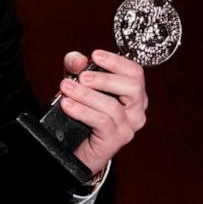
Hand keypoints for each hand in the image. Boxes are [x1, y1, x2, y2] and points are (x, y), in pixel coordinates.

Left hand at [57, 49, 147, 176]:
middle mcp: (136, 110)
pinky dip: (82, 111)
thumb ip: (76, 67)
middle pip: (132, 87)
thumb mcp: (78, 83)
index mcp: (134, 94)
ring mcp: (128, 127)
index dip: (116, 61)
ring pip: (112, 106)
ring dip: (86, 95)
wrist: (79, 148)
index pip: (135, 73)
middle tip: (82, 76)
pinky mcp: (115, 139)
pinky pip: (101, 122)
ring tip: (66, 88)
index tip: (95, 55)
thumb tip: (78, 60)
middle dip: (104, 79)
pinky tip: (67, 105)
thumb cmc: (84, 113)